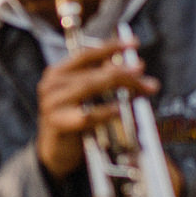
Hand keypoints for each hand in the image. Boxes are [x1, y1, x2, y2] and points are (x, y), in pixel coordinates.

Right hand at [36, 38, 156, 180]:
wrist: (56, 153)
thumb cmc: (74, 121)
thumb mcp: (87, 98)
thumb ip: (102, 82)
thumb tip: (133, 69)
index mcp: (58, 73)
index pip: (86, 54)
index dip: (110, 46)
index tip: (134, 43)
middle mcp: (52, 84)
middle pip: (93, 71)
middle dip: (123, 70)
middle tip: (144, 72)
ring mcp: (52, 103)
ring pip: (90, 88)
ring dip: (120, 87)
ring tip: (142, 88)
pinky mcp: (56, 123)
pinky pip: (86, 115)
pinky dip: (105, 111)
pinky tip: (120, 110)